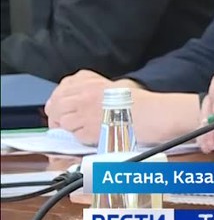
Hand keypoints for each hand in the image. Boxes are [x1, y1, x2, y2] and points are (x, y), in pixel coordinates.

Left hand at [45, 72, 173, 144]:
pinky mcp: (88, 130)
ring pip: (61, 120)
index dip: (59, 99)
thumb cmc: (140, 103)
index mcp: (91, 82)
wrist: (151, 115)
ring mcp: (85, 113)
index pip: (62, 88)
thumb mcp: (116, 85)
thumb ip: (95, 88)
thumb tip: (80, 98)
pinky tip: (90, 134)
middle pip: (56, 104)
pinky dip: (79, 137)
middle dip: (56, 114)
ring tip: (78, 129)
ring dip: (66, 126)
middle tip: (63, 121)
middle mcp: (84, 96)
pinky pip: (74, 135)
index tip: (61, 105)